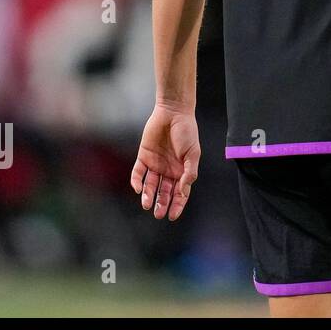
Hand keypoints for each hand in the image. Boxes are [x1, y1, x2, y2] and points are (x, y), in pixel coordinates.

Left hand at [131, 103, 199, 220]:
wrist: (173, 113)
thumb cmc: (187, 132)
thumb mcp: (193, 153)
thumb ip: (189, 172)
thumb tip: (183, 191)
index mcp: (182, 171)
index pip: (180, 192)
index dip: (177, 205)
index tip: (172, 216)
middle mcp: (168, 170)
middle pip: (164, 192)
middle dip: (162, 204)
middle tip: (158, 214)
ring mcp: (155, 164)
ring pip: (150, 185)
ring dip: (148, 195)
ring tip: (147, 204)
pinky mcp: (143, 156)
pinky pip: (138, 172)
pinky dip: (137, 181)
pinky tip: (138, 188)